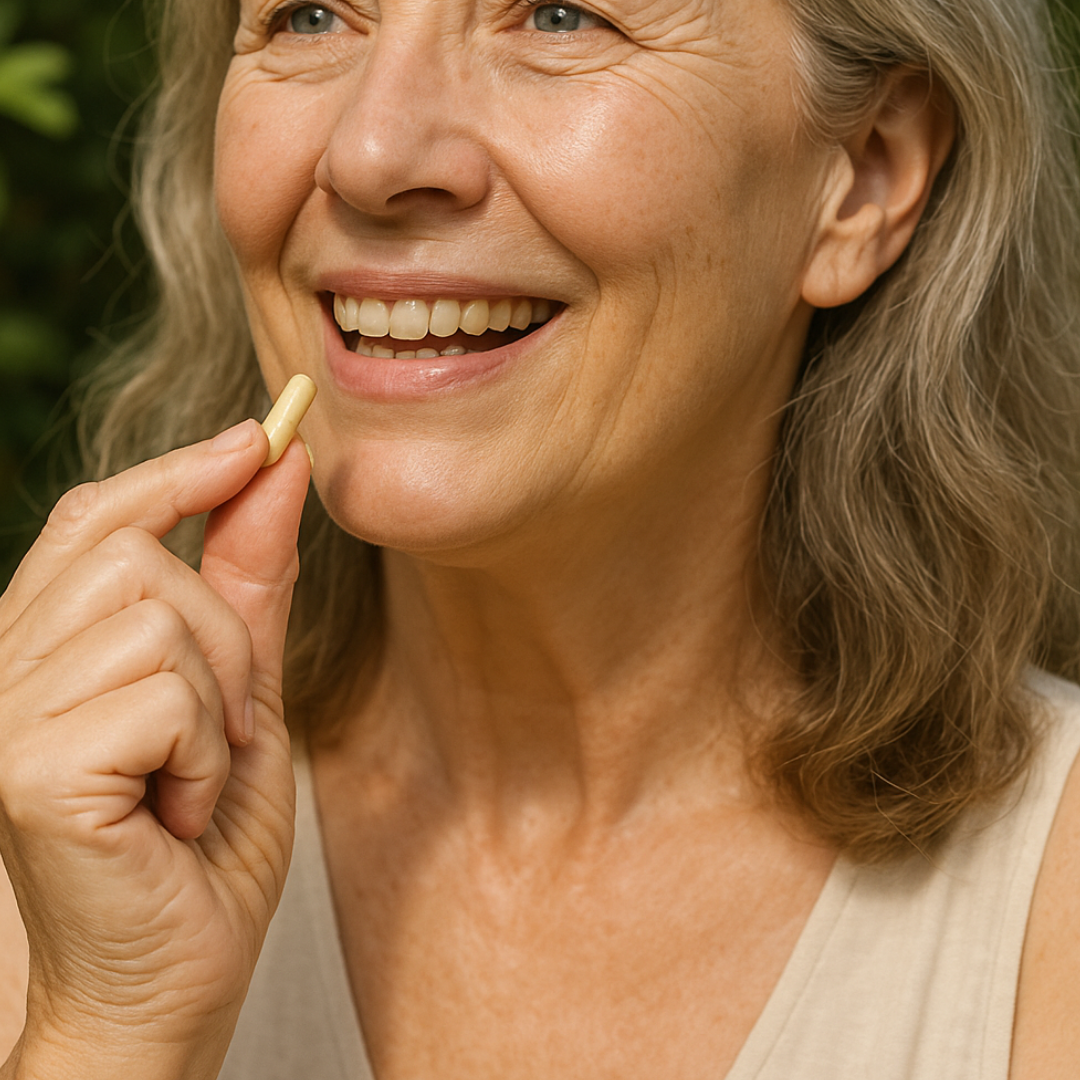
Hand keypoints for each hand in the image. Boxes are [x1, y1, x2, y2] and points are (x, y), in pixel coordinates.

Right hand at [0, 421, 310, 1078]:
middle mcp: (6, 669)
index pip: (97, 517)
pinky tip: (178, 814)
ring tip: (195, 782)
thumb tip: (272, 466)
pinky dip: (206, 756)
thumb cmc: (204, 847)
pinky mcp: (29, 769)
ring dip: (219, 706)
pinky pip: (163, 694)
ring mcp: (7, 717)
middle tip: (223, 735)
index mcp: (52, 648)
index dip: (178, 469)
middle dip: (224, 640)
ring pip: (158, 617)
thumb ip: (250, 587)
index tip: (258, 438)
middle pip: (139, 555)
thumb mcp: (245, 699)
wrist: (174, 982)